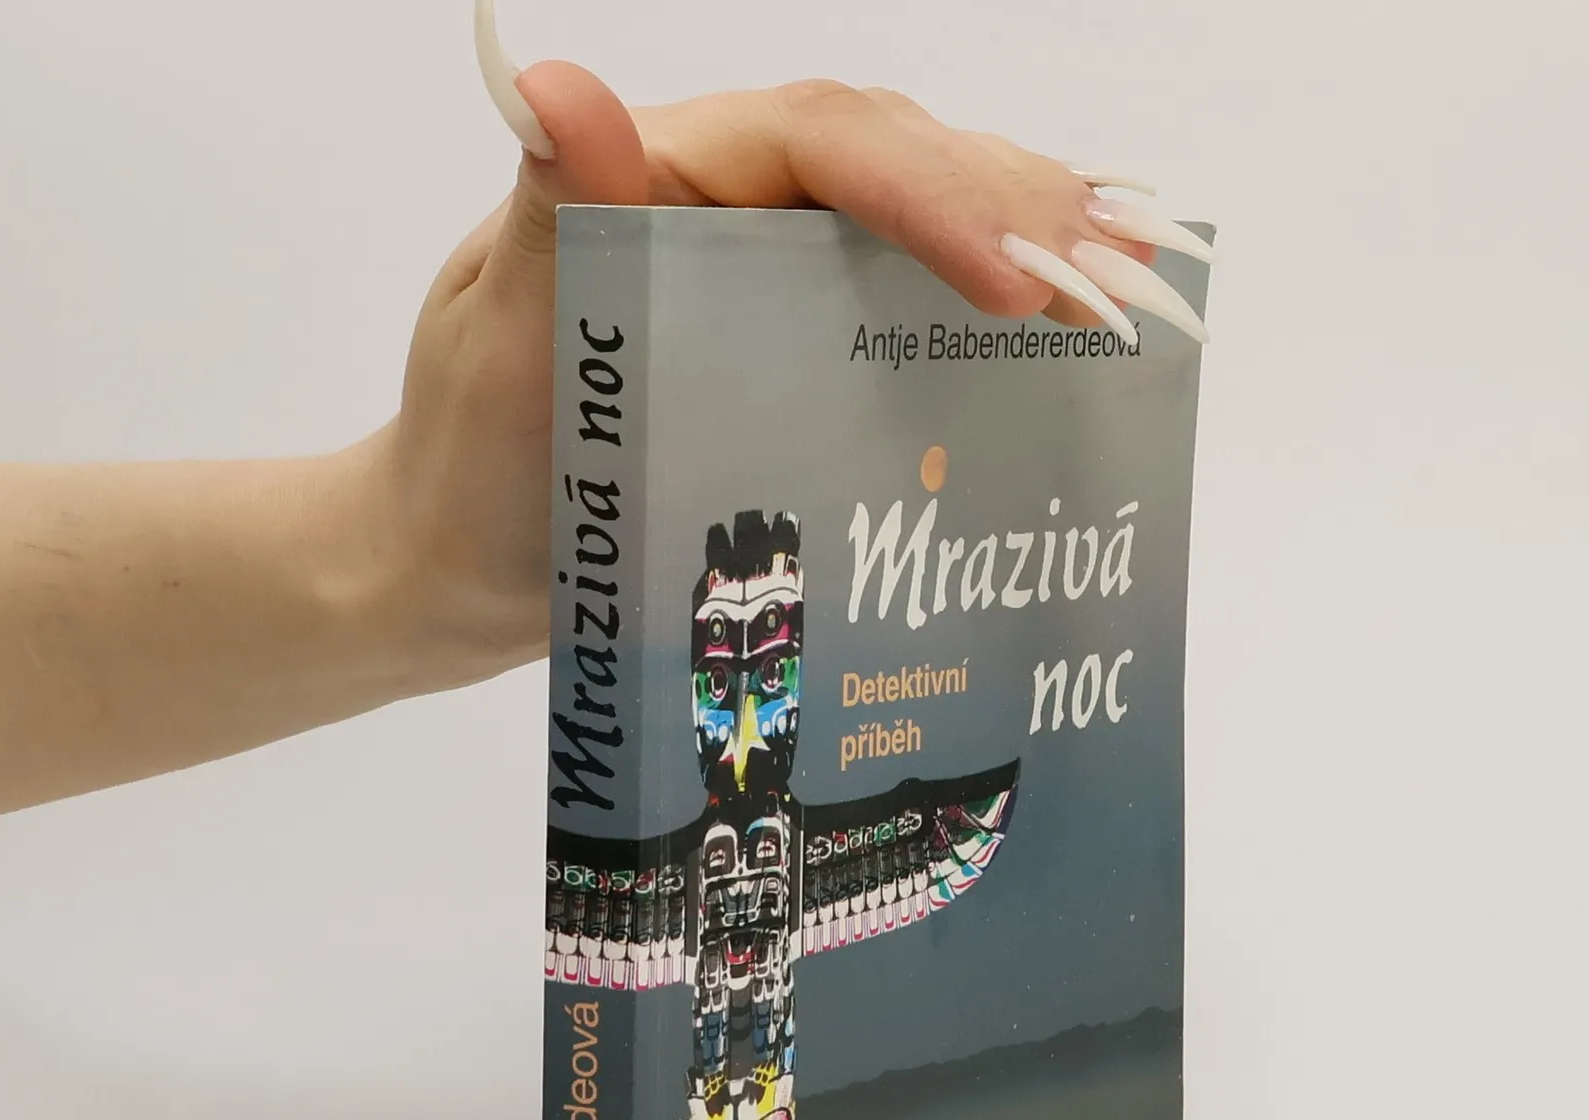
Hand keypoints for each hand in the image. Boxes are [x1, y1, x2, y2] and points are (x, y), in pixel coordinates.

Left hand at [368, 61, 1210, 685]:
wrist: (455, 563)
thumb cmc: (468, 464)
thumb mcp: (495, 347)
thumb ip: (551, 223)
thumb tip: (561, 87)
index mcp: (659, 175)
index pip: (819, 143)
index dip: (931, 195)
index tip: (1016, 280)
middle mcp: (727, 204)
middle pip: (894, 161)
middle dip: (1017, 206)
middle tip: (1126, 276)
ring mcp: (763, 273)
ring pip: (913, 220)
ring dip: (1029, 238)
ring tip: (1133, 283)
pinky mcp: (788, 344)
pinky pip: (898, 299)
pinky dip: (986, 304)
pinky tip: (1068, 322)